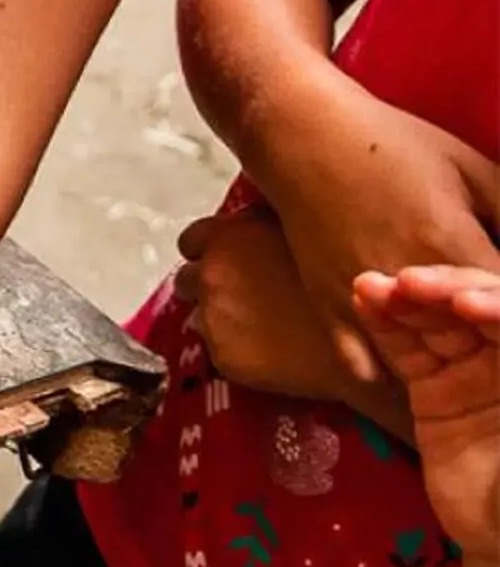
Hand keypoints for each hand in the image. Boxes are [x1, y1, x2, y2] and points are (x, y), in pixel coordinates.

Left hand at [179, 206, 371, 404]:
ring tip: (265, 324)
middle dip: (213, 286)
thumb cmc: (351, 277)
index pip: (192, 241)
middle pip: (189, 279)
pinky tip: (273, 347)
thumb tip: (257, 211)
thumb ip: (268, 220)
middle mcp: (212, 273)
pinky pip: (220, 349)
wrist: (376, 341)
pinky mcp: (224, 355)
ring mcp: (215, 316)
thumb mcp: (308, 227)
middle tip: (249, 297)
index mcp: (228, 236)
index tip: (231, 262)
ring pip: (202, 316)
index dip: (212, 252)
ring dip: (224, 318)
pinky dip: (238, 348)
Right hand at [263, 82, 499, 381]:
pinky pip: (363, 364)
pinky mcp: (329, 309)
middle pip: (467, 341)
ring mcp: (365, 304)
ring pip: (418, 363)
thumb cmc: (396, 145)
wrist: (304, 137)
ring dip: (446, 371)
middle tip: (493, 354)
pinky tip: (414, 379)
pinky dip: (390, 376)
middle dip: (485, 344)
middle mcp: (408, 286)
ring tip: (469, 381)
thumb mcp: (474, 169)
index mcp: (451, 245)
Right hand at [354, 265, 499, 554]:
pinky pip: (411, 352)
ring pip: (442, 323)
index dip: (495, 303)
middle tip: (410, 285)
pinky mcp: (435, 391)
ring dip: (410, 299)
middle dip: (448, 290)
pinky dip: (387, 325)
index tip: (465, 305)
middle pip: (481, 308)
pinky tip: (366, 300)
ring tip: (374, 286)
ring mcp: (474, 373)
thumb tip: (497, 335)